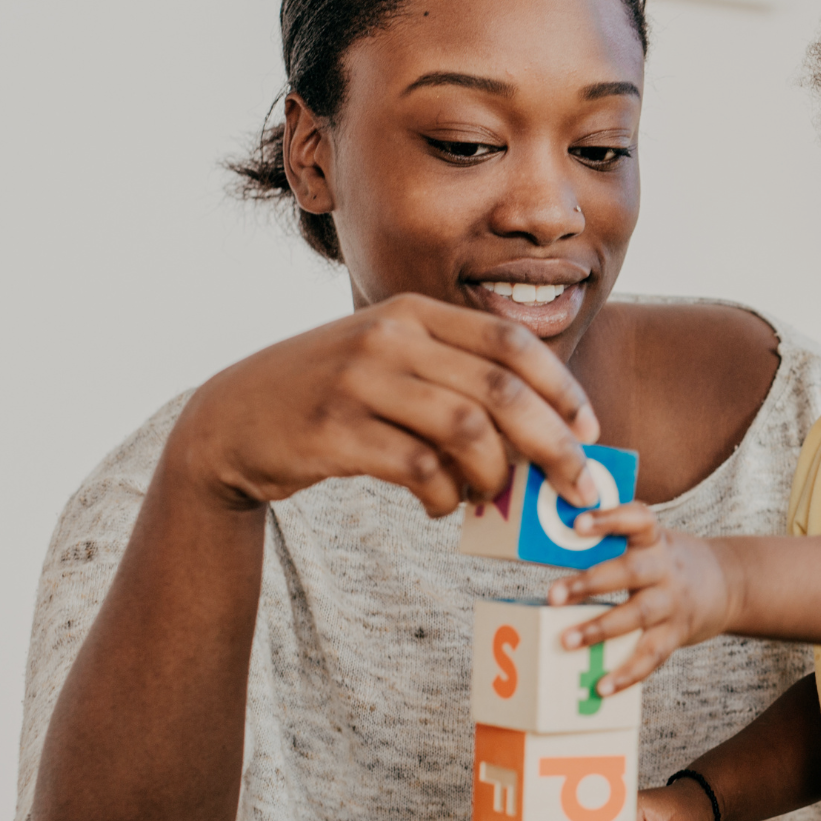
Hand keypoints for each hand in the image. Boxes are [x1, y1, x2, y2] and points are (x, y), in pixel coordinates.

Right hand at [166, 293, 600, 519]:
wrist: (229, 422)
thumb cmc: (329, 398)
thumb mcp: (388, 363)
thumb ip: (453, 383)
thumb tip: (542, 437)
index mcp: (412, 313)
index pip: (510, 341)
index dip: (562, 388)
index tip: (591, 431)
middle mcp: (389, 336)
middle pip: (502, 390)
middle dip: (555, 444)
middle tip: (579, 486)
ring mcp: (359, 380)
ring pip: (467, 431)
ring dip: (496, 476)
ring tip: (491, 497)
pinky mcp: (333, 430)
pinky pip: (419, 469)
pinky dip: (445, 496)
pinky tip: (442, 507)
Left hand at [544, 503, 735, 692]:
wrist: (730, 584)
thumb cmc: (670, 562)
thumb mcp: (652, 542)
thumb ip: (616, 546)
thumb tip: (557, 552)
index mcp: (655, 540)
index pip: (637, 520)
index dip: (610, 520)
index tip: (578, 523)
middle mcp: (666, 568)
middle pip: (631, 572)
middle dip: (591, 583)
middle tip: (553, 595)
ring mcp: (674, 602)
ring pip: (638, 615)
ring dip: (600, 629)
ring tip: (566, 641)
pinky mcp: (678, 633)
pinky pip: (652, 655)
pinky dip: (627, 673)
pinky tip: (602, 686)